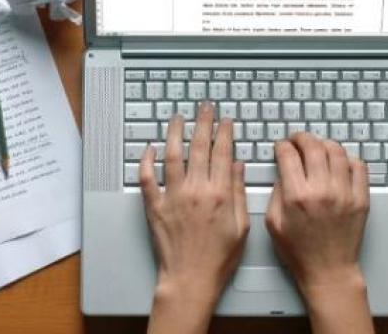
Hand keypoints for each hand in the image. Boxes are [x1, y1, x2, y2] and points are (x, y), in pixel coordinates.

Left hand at [141, 102, 248, 333]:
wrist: (191, 279)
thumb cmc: (218, 258)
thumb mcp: (241, 226)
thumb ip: (237, 192)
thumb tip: (236, 166)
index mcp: (219, 194)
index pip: (222, 154)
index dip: (224, 133)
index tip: (225, 120)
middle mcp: (195, 190)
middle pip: (199, 147)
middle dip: (203, 123)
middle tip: (205, 108)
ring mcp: (173, 197)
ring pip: (172, 155)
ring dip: (174, 133)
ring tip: (177, 118)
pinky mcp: (155, 206)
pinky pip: (147, 178)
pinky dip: (146, 161)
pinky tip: (149, 148)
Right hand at [265, 133, 373, 333]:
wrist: (328, 271)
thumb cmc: (299, 251)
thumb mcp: (273, 222)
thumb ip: (276, 191)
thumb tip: (283, 169)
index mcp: (297, 196)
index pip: (288, 155)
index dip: (282, 145)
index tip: (281, 146)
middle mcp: (322, 191)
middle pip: (313, 146)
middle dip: (302, 138)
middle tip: (297, 140)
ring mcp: (345, 193)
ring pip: (337, 151)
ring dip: (324, 144)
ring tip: (318, 148)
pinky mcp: (361, 199)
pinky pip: (359, 166)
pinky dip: (347, 158)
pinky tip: (338, 163)